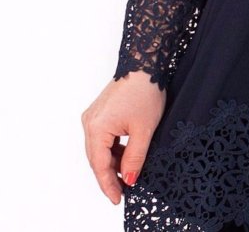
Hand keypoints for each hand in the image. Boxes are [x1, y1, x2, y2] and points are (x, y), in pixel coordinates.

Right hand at [81, 71, 165, 204]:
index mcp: (96, 128)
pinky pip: (103, 136)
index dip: (108, 185)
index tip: (117, 199)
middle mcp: (89, 122)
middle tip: (123, 191)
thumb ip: (135, 157)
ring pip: (100, 148)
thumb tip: (128, 179)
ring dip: (112, 161)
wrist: (146, 63)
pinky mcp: (101, 111)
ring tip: (127, 173)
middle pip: (96, 158)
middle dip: (109, 176)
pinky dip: (113, 148)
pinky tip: (125, 154)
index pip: (100, 166)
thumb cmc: (145, 91)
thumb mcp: (144, 129)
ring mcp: (93, 116)